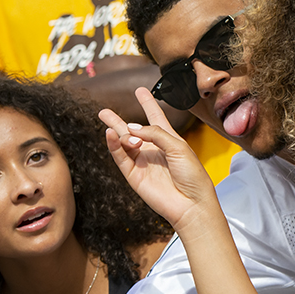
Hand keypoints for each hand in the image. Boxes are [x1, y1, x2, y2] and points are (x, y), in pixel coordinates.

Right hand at [99, 88, 217, 230]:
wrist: (191, 203)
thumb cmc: (192, 175)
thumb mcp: (178, 147)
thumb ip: (155, 133)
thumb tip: (131, 128)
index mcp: (168, 140)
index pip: (156, 117)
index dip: (148, 104)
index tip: (140, 90)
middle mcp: (153, 150)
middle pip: (132, 131)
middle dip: (117, 121)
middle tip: (103, 111)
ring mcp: (142, 162)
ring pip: (124, 143)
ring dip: (119, 132)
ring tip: (113, 122)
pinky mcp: (134, 175)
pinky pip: (120, 157)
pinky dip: (114, 145)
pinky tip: (111, 134)